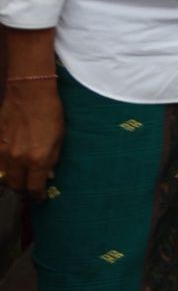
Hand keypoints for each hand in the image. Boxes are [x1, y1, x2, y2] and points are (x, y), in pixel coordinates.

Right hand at [0, 79, 63, 196]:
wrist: (30, 93)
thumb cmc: (50, 113)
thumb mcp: (59, 138)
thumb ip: (52, 159)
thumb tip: (47, 175)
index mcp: (38, 158)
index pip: (34, 187)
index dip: (37, 195)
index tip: (39, 197)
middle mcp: (18, 158)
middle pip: (15, 184)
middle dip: (22, 188)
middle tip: (28, 185)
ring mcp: (2, 151)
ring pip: (1, 176)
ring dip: (9, 179)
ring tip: (17, 176)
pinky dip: (1, 166)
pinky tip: (8, 163)